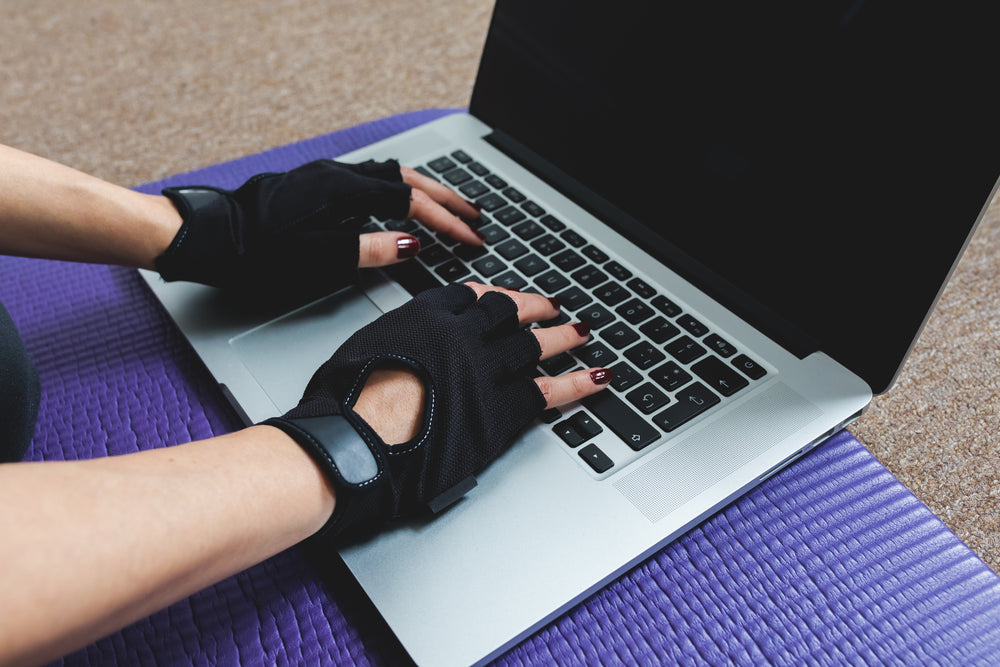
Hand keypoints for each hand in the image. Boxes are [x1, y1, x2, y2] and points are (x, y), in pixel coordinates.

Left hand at [155, 159, 481, 300]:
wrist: (208, 236)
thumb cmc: (255, 252)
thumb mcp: (317, 259)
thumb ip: (369, 250)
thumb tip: (411, 244)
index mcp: (343, 190)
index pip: (410, 202)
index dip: (445, 222)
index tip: (471, 239)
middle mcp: (338, 175)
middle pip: (406, 179)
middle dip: (446, 198)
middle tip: (476, 216)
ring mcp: (326, 177)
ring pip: (389, 175)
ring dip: (423, 190)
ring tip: (448, 207)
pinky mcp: (316, 185)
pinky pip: (371, 180)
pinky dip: (398, 190)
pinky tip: (400, 204)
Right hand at [264, 283, 610, 542]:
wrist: (357, 442)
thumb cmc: (344, 404)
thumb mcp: (363, 350)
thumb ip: (394, 343)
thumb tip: (399, 351)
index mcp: (426, 315)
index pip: (471, 298)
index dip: (493, 298)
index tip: (504, 298)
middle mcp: (462, 336)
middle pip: (507, 315)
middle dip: (532, 309)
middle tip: (550, 306)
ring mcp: (486, 370)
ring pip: (534, 347)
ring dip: (562, 338)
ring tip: (580, 332)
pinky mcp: (503, 410)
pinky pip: (550, 391)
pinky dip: (580, 383)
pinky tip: (599, 376)